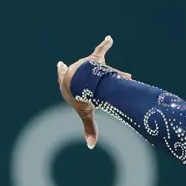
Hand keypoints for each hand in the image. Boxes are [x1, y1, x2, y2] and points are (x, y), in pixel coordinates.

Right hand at [55, 35, 131, 149]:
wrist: (79, 81)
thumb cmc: (78, 97)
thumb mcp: (84, 113)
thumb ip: (89, 128)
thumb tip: (91, 147)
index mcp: (69, 84)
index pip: (66, 81)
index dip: (65, 76)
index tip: (61, 65)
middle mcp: (76, 73)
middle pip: (88, 78)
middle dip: (95, 81)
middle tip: (105, 87)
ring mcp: (85, 65)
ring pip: (98, 71)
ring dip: (109, 75)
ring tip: (125, 78)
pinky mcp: (94, 59)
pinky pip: (100, 50)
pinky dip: (105, 44)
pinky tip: (109, 38)